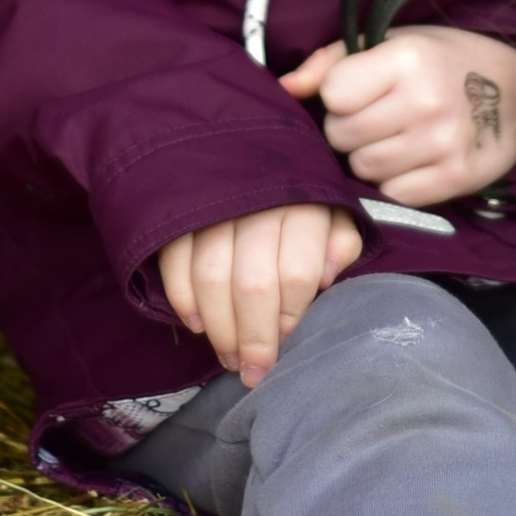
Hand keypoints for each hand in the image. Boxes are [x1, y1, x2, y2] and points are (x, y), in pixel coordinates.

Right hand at [157, 204, 363, 386]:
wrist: (244, 143)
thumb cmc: (295, 195)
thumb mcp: (332, 212)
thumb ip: (339, 243)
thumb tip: (327, 276)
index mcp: (305, 205)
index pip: (297, 275)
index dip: (290, 317)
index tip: (286, 343)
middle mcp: (260, 203)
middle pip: (254, 285)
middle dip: (253, 339)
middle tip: (253, 372)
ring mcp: (215, 203)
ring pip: (212, 279)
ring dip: (219, 328)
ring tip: (228, 356)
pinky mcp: (180, 206)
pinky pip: (175, 260)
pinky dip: (183, 298)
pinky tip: (196, 323)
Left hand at [278, 28, 515, 209]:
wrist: (515, 88)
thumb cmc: (440, 60)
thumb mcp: (390, 42)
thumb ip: (331, 62)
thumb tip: (285, 86)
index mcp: (406, 58)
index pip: (333, 95)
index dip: (339, 96)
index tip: (360, 92)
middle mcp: (425, 100)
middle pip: (343, 136)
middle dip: (350, 130)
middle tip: (378, 118)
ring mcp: (444, 142)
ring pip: (365, 169)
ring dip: (371, 158)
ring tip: (396, 137)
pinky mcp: (457, 176)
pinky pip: (396, 193)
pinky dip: (397, 181)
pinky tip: (414, 159)